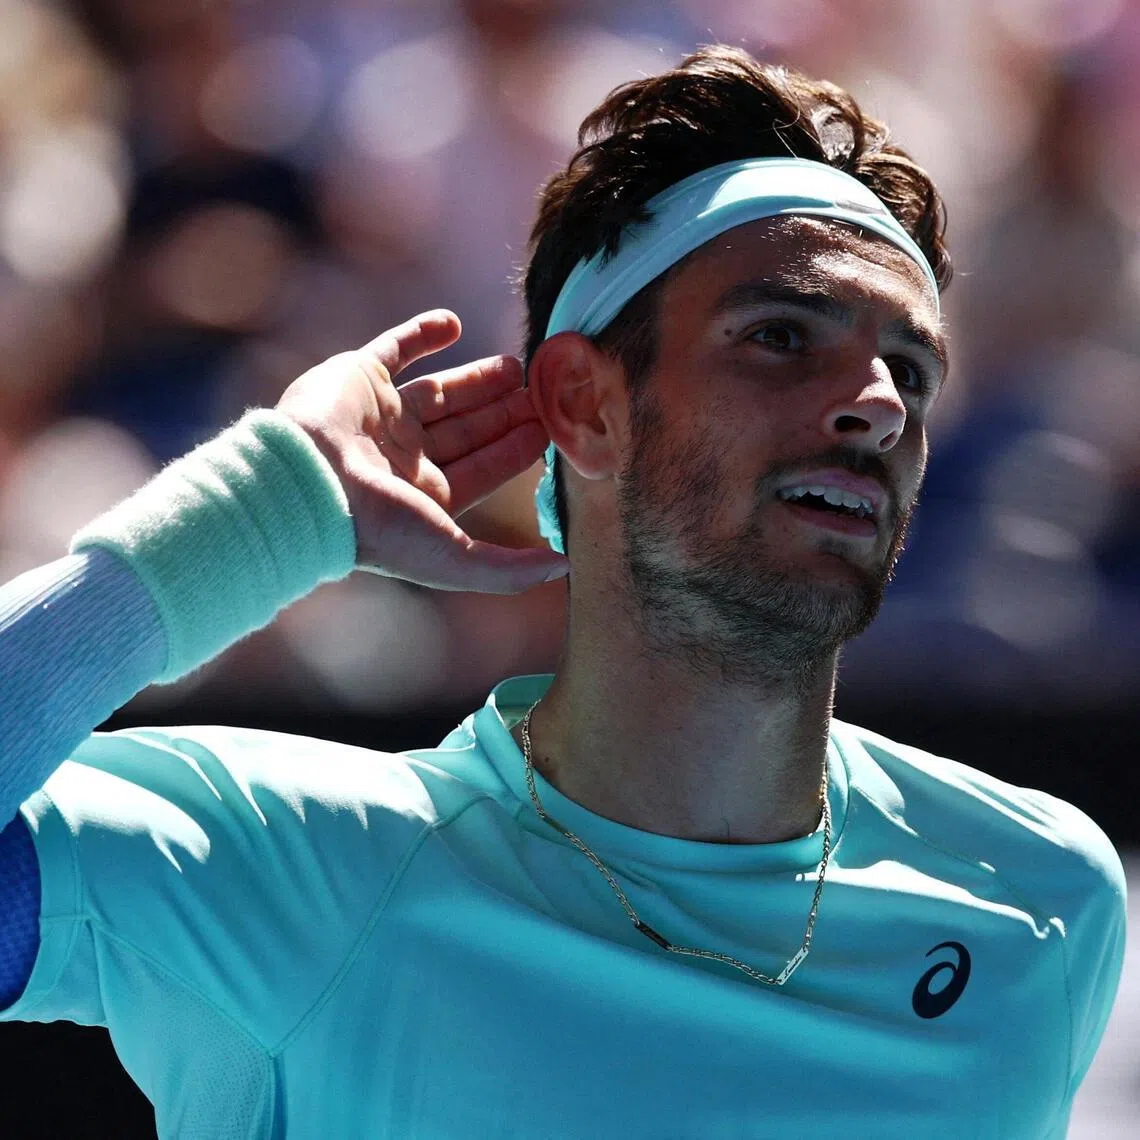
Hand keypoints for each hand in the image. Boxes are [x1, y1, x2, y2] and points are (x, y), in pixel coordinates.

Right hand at [276, 310, 568, 593]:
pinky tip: (453, 323)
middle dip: (502, 412)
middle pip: (466, 429)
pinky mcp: (357, 377)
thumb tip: (566, 567)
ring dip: (477, 378)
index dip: (514, 451)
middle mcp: (402, 456)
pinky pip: (394, 348)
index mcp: (423, 497)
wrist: (309, 481)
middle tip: (540, 393)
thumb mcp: (457, 558)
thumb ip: (510, 569)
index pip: (481, 469)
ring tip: (516, 366)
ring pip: (438, 391)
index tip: (547, 429)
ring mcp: (379, 416)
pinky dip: (422, 333)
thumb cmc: (380, 526)